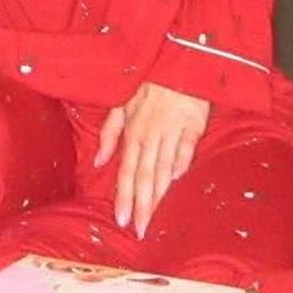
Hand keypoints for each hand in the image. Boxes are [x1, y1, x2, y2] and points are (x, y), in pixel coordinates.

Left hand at [94, 81, 209, 237]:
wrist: (178, 61)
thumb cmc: (148, 84)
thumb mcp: (121, 104)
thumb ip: (109, 133)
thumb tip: (98, 162)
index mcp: (133, 132)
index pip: (126, 171)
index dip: (123, 196)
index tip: (122, 220)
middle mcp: (151, 135)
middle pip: (144, 175)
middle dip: (141, 205)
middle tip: (140, 231)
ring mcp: (173, 130)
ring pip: (164, 167)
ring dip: (159, 194)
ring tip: (155, 218)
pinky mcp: (194, 124)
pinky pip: (187, 147)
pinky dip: (182, 162)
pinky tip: (177, 180)